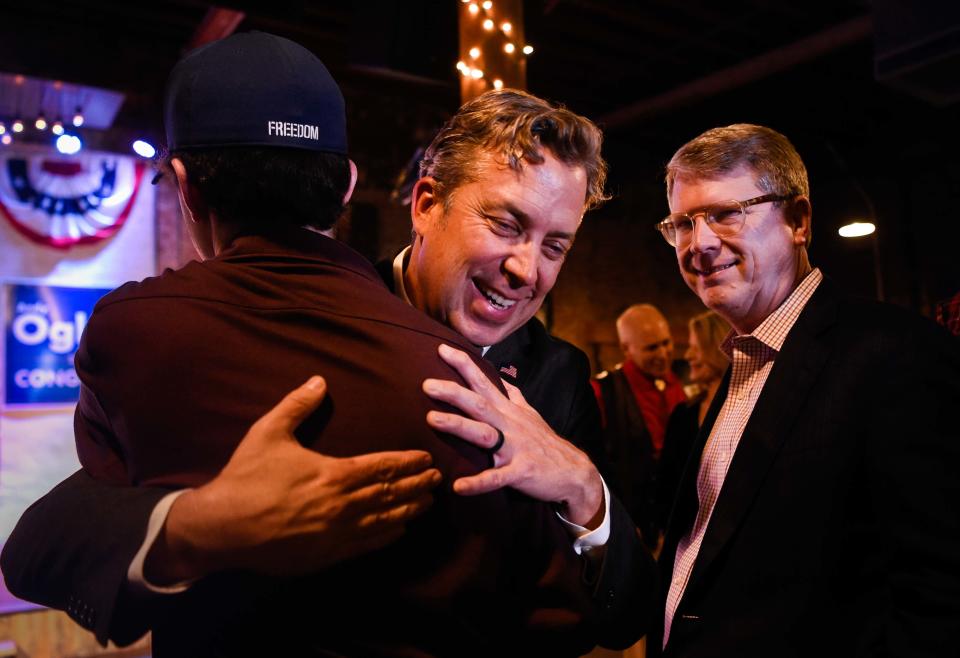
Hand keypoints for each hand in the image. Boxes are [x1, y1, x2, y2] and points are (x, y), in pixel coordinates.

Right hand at [145, 376, 441, 582]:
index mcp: (333, 474)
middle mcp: (342, 506)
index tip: (425, 459)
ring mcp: (336, 534)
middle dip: (416, 485)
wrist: (222, 527)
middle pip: (390, 494)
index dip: (407, 463)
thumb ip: (297, 405)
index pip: (382, 467)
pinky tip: (398, 530)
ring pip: (384, 521)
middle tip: (437, 479)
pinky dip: (386, 536)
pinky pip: (366, 545)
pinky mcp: (326, 555)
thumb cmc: (246, 477)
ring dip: (408, 510)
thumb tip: (319, 379)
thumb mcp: (269, 432)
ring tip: (427, 503)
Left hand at [423, 344, 603, 526]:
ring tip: (430, 420)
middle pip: (479, 404)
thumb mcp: (529, 414)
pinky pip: (497, 478)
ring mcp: (516, 448)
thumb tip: (498, 377)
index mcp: (508, 411)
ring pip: (484, 434)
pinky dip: (478, 483)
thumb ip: (512, 396)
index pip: (483, 382)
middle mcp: (510, 425)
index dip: (464, 365)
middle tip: (427, 384)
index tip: (441, 349)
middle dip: (453, 392)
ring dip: (458, 426)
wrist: (575, 472)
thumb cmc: (546, 443)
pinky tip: (458, 486)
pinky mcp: (521, 472)